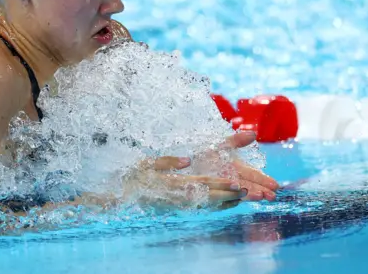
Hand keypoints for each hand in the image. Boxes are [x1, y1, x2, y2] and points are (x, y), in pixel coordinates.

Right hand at [124, 156, 246, 209]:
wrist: (120, 196)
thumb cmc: (133, 176)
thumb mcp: (146, 163)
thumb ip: (167, 161)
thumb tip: (187, 160)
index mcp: (172, 183)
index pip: (200, 183)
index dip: (219, 183)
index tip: (235, 182)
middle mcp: (178, 196)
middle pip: (207, 195)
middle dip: (227, 194)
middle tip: (246, 191)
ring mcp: (177, 205)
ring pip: (205, 204)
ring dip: (223, 202)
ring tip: (241, 198)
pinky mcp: (176, 208)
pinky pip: (199, 208)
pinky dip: (213, 207)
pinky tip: (224, 204)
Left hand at [198, 130, 279, 201]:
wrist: (187, 159)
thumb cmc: (206, 151)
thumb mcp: (222, 145)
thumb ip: (237, 140)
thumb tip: (254, 134)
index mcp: (238, 168)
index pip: (254, 175)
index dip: (264, 180)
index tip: (275, 186)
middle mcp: (234, 179)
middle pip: (250, 186)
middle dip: (261, 190)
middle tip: (271, 196)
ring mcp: (224, 187)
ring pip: (240, 192)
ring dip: (250, 195)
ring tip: (260, 197)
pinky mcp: (214, 193)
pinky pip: (224, 198)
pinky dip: (231, 199)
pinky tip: (238, 200)